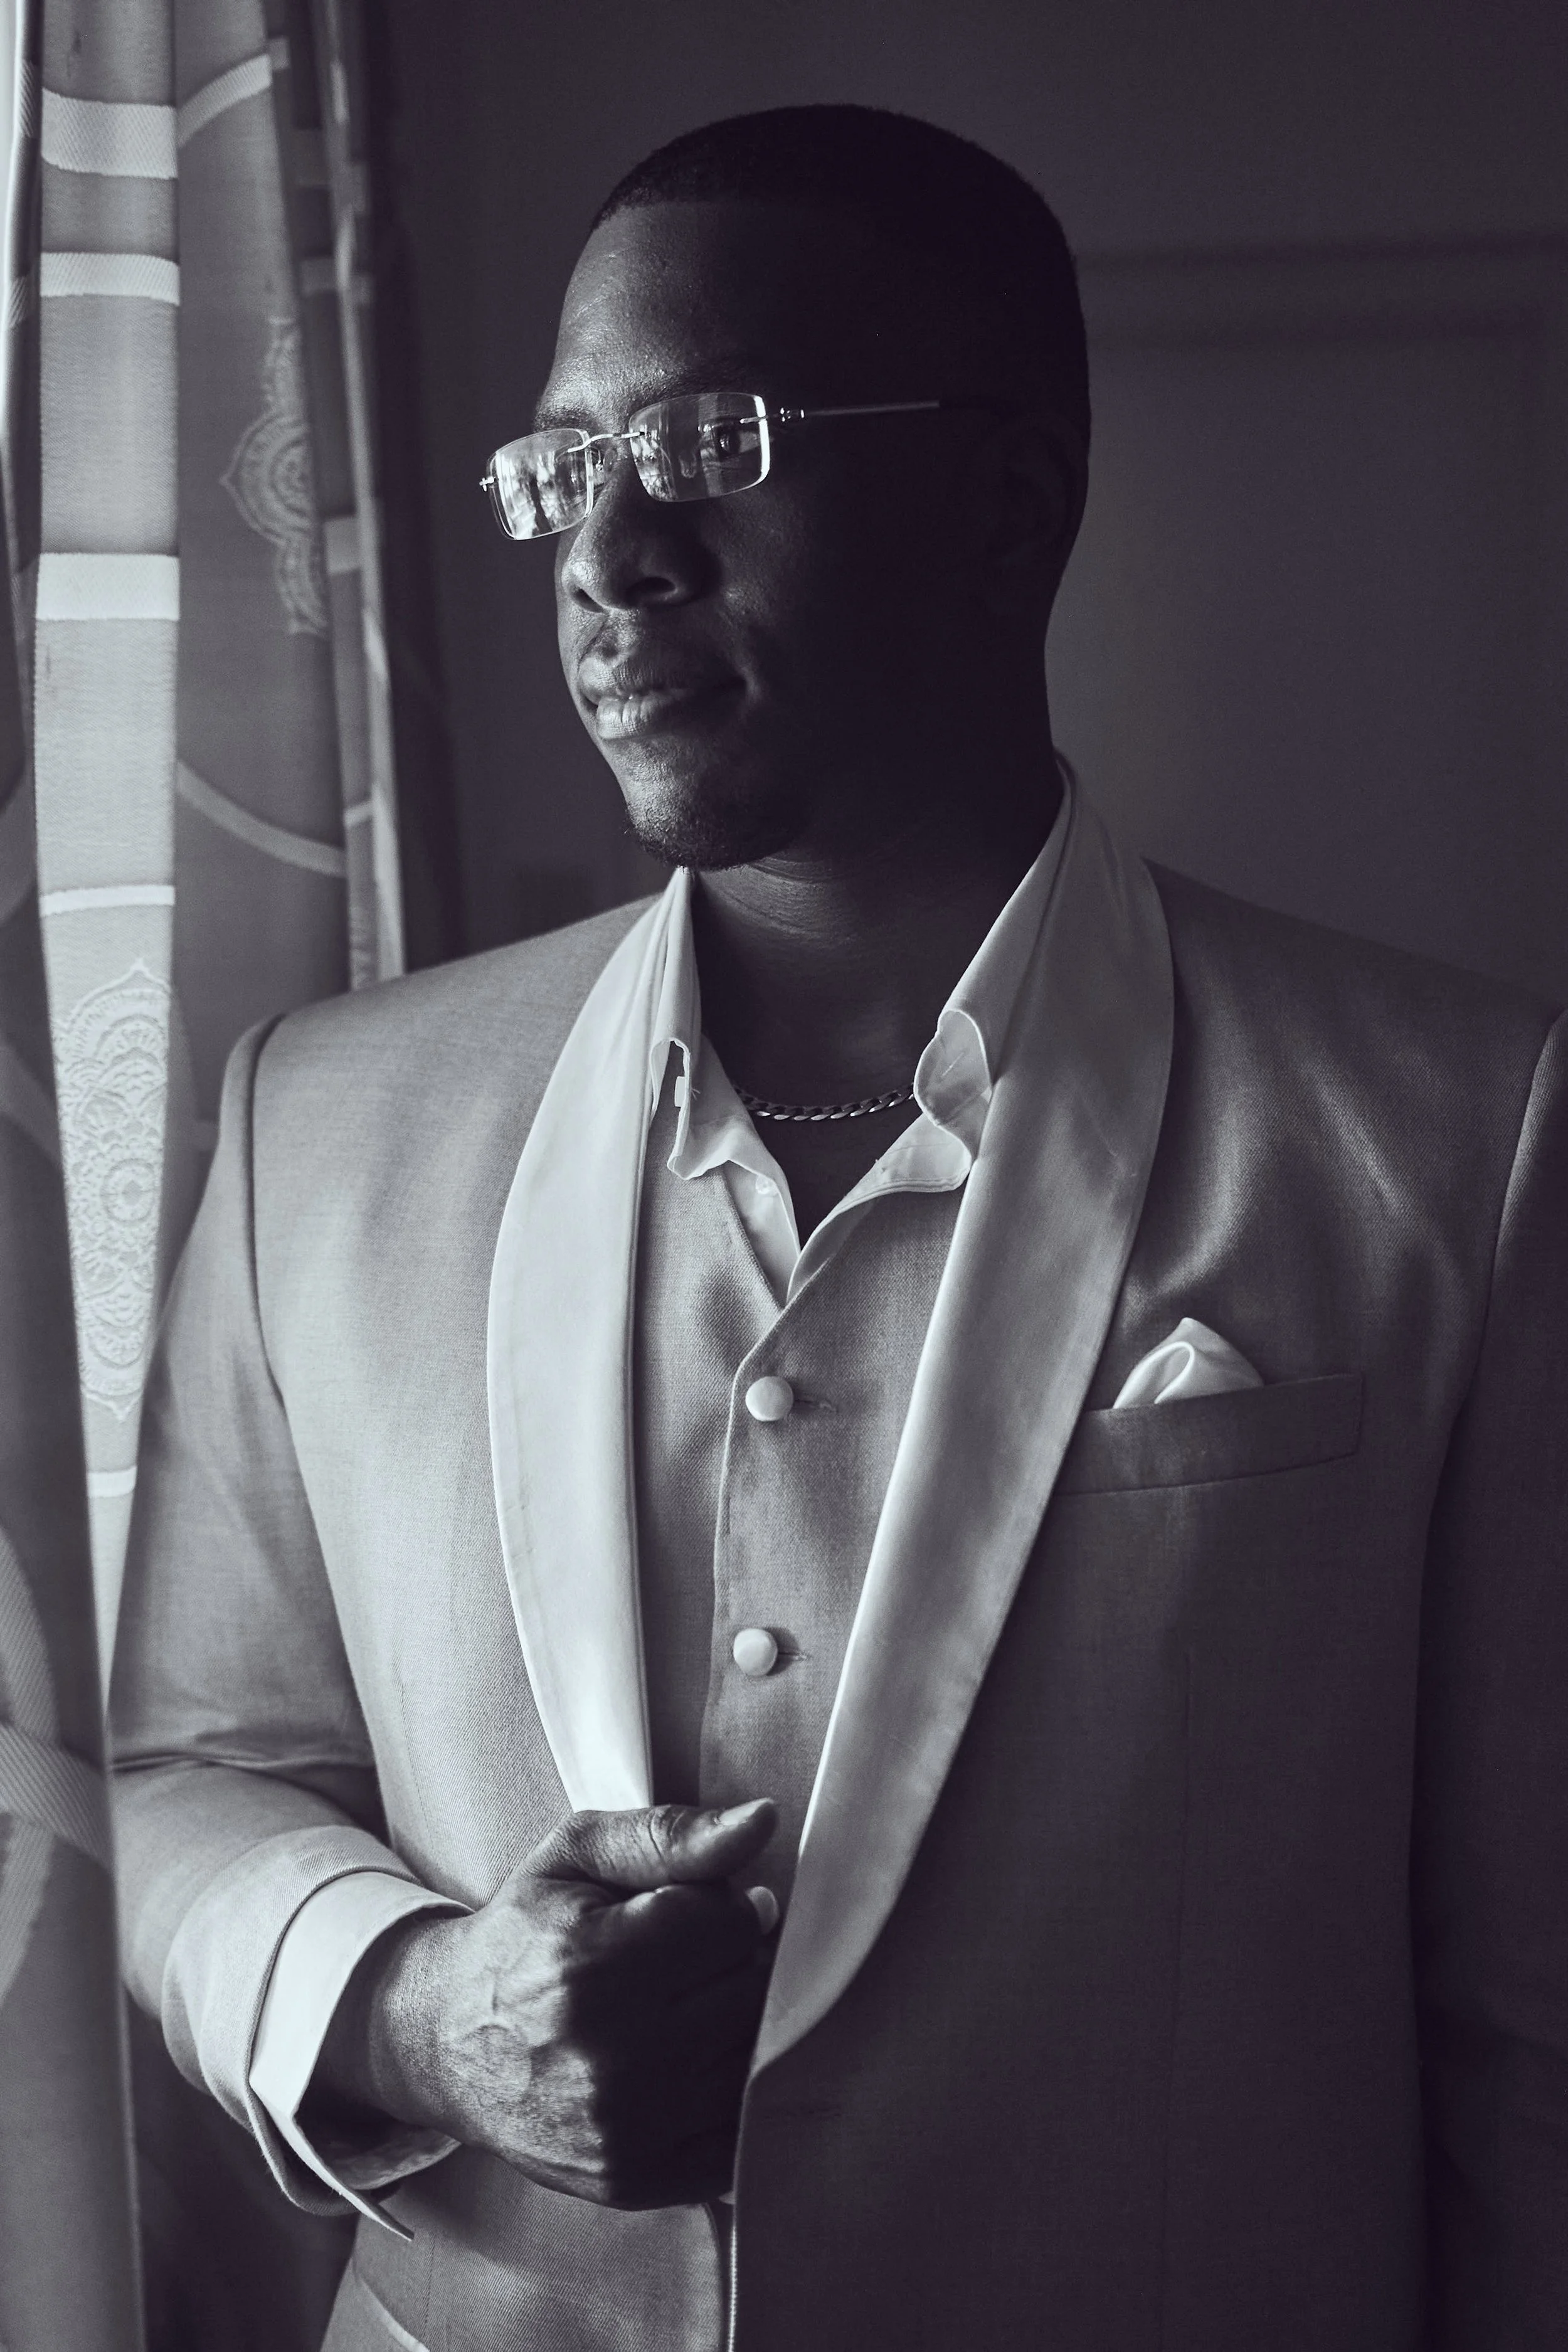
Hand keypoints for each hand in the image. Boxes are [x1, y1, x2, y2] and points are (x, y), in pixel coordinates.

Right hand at [313, 1799, 778, 2207]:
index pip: (731, 1926)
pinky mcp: (631, 2179)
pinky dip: (728, 2093)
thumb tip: (763, 1821)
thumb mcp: (577, 1854)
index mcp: (589, 1962)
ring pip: (749, 2062)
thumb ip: (672, 1834)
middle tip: (696, 1958)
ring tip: (689, 2004)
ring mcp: (620, 2129)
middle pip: (749, 1994)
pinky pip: (734, 2135)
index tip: (700, 1911)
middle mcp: (606, 2055)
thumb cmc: (523, 1935)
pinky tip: (689, 2061)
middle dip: (739, 1964)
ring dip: (738, 2026)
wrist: (448, 2041)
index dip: (729, 1908)